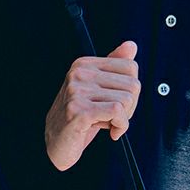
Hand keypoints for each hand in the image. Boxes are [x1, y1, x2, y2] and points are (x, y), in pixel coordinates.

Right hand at [45, 40, 140, 170]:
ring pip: (126, 100)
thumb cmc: (79, 118)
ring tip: (108, 123)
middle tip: (114, 118)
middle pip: (133, 84)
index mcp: (85, 64)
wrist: (56, 144)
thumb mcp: (98, 90)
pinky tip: (111, 132)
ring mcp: (77, 92)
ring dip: (123, 119)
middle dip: (130, 107)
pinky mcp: (79, 110)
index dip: (131, 91)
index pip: (131, 67)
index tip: (118, 104)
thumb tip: (131, 45)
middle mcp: (79, 74)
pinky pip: (117, 112)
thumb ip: (114, 66)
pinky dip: (121, 126)